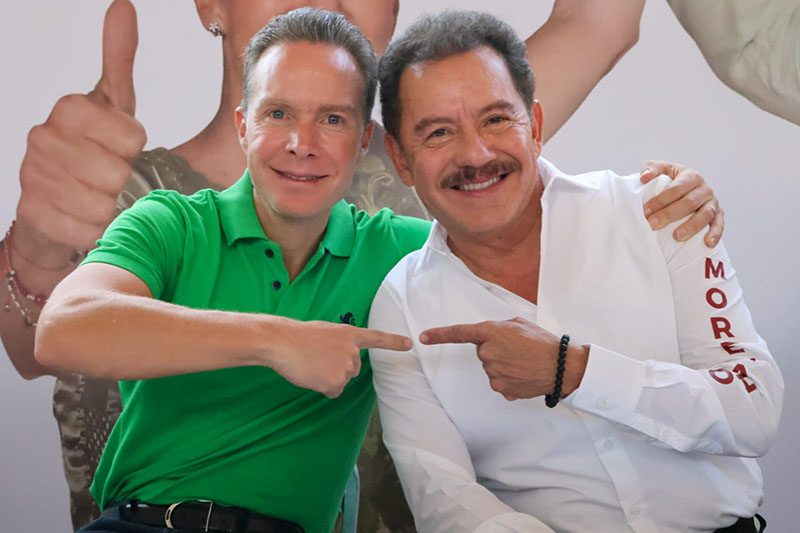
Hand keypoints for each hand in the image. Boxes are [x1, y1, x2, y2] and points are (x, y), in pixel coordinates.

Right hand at [16, 0, 144, 255]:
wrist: (58, 203)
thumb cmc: (93, 152)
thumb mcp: (112, 105)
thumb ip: (118, 60)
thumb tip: (123, 7)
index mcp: (68, 108)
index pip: (132, 136)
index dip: (135, 150)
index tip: (123, 149)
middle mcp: (43, 138)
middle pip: (117, 172)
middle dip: (124, 182)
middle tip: (112, 178)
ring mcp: (33, 176)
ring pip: (102, 204)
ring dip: (111, 209)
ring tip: (99, 199)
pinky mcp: (33, 213)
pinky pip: (86, 230)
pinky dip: (95, 231)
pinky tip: (86, 220)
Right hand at [267, 319, 412, 397]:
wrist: (282, 342)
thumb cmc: (298, 337)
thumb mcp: (324, 333)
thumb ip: (339, 344)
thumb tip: (339, 362)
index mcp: (350, 334)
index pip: (377, 338)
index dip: (394, 342)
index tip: (410, 344)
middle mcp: (353, 351)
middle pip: (353, 369)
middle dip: (337, 368)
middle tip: (316, 359)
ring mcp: (346, 367)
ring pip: (341, 381)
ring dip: (327, 377)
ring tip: (311, 364)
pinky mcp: (336, 382)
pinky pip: (333, 391)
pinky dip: (321, 387)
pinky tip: (311, 375)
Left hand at [420, 317, 588, 400]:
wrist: (561, 366)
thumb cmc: (542, 342)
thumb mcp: (519, 324)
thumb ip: (499, 328)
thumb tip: (492, 337)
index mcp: (491, 333)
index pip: (459, 333)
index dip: (439, 335)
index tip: (423, 337)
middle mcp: (488, 353)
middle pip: (483, 352)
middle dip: (496, 349)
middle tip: (517, 349)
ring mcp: (493, 373)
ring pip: (492, 368)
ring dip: (504, 364)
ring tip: (524, 361)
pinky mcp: (501, 389)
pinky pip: (500, 382)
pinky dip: (510, 378)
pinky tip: (524, 374)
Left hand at [640, 160, 723, 246]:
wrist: (685, 189)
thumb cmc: (671, 180)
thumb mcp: (662, 170)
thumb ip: (652, 169)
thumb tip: (644, 177)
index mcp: (691, 176)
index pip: (676, 188)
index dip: (660, 200)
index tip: (645, 211)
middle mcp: (704, 189)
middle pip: (689, 202)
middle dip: (670, 214)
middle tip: (653, 224)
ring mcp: (713, 203)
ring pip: (706, 214)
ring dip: (692, 226)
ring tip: (677, 236)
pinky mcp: (718, 216)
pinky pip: (719, 225)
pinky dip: (716, 233)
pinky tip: (708, 243)